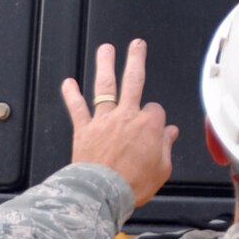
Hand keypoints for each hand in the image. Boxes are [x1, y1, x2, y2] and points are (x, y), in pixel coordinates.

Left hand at [61, 39, 178, 208]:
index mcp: (149, 125)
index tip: (155, 128)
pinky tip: (68, 83)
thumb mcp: (162, 168)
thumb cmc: (133, 184)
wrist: (103, 194)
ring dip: (105, 65)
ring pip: (105, 87)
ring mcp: (104, 120)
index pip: (156, 111)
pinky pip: (77, 108)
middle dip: (136, 60)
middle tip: (137, 45)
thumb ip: (166, 146)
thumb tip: (170, 133)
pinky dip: (71, 95)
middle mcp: (126, 116)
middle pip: (133, 80)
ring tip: (106, 49)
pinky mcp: (84, 130)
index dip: (156, 118)